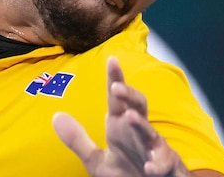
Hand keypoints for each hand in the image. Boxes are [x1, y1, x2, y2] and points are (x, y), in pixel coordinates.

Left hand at [53, 56, 191, 176]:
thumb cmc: (127, 174)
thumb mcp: (97, 161)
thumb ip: (78, 140)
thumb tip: (56, 116)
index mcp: (122, 127)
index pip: (117, 100)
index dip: (115, 79)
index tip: (111, 59)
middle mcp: (140, 134)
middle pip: (138, 107)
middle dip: (129, 95)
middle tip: (116, 87)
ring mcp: (155, 150)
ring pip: (151, 133)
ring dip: (141, 125)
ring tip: (130, 116)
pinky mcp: (167, 167)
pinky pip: (165, 163)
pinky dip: (158, 163)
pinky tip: (149, 167)